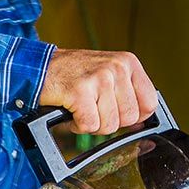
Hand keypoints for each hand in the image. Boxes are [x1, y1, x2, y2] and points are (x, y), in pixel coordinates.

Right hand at [39, 48, 157, 134]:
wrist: (38, 68)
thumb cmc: (73, 74)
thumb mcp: (109, 74)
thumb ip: (128, 94)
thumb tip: (142, 122)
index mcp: (128, 63)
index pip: (150, 103)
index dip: (134, 116)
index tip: (118, 112)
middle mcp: (117, 67)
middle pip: (129, 118)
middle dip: (109, 121)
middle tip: (93, 108)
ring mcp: (99, 78)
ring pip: (109, 125)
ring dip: (92, 123)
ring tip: (82, 107)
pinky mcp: (80, 91)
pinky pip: (89, 126)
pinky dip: (77, 125)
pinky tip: (72, 111)